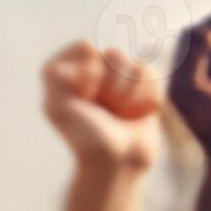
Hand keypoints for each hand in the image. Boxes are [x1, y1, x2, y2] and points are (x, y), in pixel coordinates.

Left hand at [42, 40, 161, 169]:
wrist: (119, 164)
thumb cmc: (87, 138)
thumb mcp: (58, 106)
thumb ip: (56, 74)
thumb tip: (89, 47)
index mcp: (70, 76)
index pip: (84, 48)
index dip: (89, 70)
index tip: (85, 95)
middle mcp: (94, 75)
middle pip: (113, 55)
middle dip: (114, 84)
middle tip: (108, 109)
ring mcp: (120, 81)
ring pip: (135, 64)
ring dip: (132, 93)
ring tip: (124, 114)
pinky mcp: (144, 89)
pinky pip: (153, 74)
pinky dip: (149, 96)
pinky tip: (140, 114)